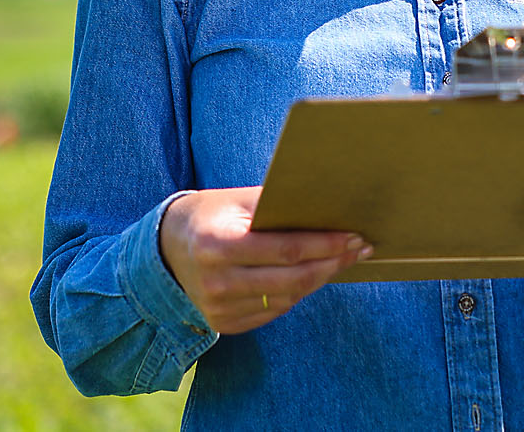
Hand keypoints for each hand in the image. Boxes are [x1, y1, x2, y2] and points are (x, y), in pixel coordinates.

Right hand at [158, 186, 373, 334]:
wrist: (164, 251)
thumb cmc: (208, 216)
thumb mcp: (234, 200)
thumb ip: (272, 203)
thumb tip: (322, 203)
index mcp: (218, 244)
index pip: (285, 249)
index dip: (325, 245)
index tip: (354, 236)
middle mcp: (216, 281)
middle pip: (292, 279)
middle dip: (332, 263)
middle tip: (359, 249)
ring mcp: (218, 308)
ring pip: (286, 299)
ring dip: (317, 280)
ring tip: (339, 260)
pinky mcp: (222, 324)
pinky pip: (272, 312)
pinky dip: (294, 294)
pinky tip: (306, 277)